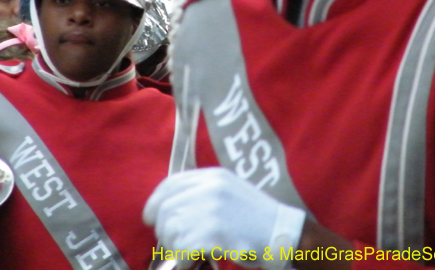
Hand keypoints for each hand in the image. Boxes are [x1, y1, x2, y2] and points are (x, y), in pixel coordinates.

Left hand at [143, 168, 305, 269]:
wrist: (283, 234)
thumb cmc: (256, 217)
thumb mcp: (230, 190)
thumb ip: (203, 192)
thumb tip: (169, 206)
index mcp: (213, 175)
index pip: (170, 184)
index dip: (155, 202)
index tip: (151, 218)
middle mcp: (209, 188)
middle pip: (166, 208)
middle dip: (162, 229)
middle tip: (172, 242)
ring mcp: (211, 210)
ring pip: (170, 229)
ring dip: (173, 245)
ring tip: (187, 251)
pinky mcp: (213, 233)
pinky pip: (182, 248)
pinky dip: (182, 258)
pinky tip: (193, 260)